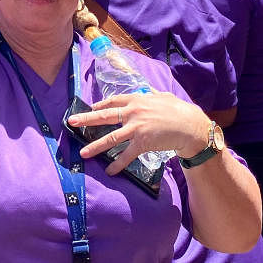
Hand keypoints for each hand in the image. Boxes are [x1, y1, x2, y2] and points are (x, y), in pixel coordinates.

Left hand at [68, 91, 211, 174]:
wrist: (191, 126)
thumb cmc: (179, 110)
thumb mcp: (163, 96)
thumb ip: (152, 94)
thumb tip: (148, 91)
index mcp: (137, 99)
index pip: (113, 101)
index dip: (100, 105)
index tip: (91, 108)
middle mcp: (133, 112)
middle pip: (105, 116)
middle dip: (86, 119)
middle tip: (72, 122)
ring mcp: (136, 128)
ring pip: (111, 138)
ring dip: (96, 146)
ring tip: (84, 153)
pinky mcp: (142, 143)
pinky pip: (127, 156)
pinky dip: (118, 164)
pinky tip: (110, 171)